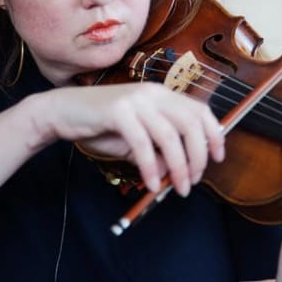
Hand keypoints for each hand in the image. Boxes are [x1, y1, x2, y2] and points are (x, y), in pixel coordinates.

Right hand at [44, 82, 224, 195]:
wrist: (63, 112)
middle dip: (198, 156)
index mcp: (162, 94)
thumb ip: (158, 151)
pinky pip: (142, 144)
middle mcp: (153, 93)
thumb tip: (176, 170)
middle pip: (191, 123)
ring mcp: (136, 100)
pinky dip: (150, 167)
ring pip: (170, 136)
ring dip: (178, 166)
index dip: (214, 133)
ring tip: (178, 188)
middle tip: (194, 180)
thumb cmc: (102, 125)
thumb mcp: (137, 140)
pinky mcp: (118, 111)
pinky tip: (151, 184)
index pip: (199, 110)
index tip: (218, 157)